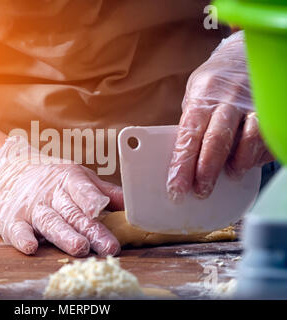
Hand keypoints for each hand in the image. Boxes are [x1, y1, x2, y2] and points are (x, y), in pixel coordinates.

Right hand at [0, 135, 122, 256]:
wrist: (6, 173)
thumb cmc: (49, 179)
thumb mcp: (76, 177)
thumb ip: (102, 191)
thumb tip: (132, 203)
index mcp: (68, 180)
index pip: (81, 188)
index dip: (91, 198)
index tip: (101, 208)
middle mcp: (50, 194)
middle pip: (72, 212)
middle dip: (91, 230)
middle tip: (107, 245)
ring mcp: (31, 208)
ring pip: (49, 222)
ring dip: (64, 235)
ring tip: (79, 247)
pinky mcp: (13, 220)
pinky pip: (18, 230)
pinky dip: (23, 238)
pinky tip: (31, 246)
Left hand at [167, 31, 273, 201]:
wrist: (245, 55)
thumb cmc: (214, 84)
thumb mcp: (195, 96)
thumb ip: (192, 125)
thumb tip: (182, 161)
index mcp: (202, 96)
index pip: (189, 134)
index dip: (182, 164)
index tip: (176, 187)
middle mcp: (228, 98)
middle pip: (216, 140)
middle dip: (206, 171)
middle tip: (200, 191)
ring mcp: (253, 103)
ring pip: (247, 139)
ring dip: (237, 163)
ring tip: (230, 175)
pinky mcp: (272, 109)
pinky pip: (267, 137)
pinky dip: (257, 155)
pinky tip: (249, 161)